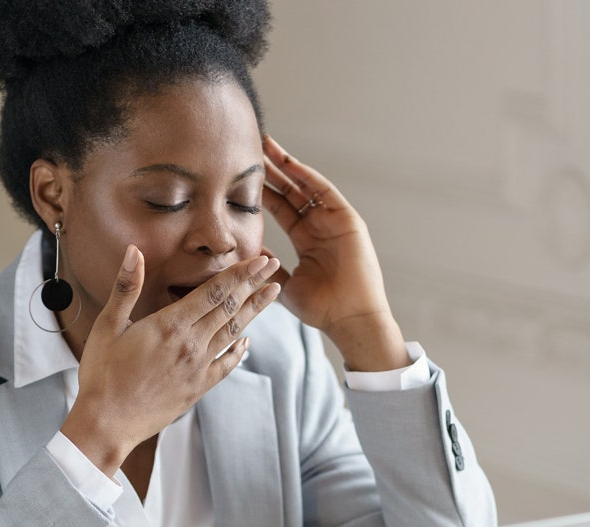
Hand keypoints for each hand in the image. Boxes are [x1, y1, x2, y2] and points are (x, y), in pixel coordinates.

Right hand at [59, 246, 282, 475]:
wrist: (107, 424)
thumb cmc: (101, 375)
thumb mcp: (107, 326)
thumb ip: (126, 288)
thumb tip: (134, 252)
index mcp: (170, 325)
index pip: (214, 291)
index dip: (240, 273)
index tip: (259, 259)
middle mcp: (191, 345)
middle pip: (230, 307)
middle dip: (254, 283)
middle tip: (274, 265)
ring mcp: (198, 368)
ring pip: (233, 332)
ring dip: (254, 310)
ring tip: (273, 292)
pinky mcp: (198, 388)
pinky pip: (226, 365)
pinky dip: (239, 350)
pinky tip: (247, 341)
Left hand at [260, 135, 408, 371]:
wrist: (348, 319)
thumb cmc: (320, 309)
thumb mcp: (283, 284)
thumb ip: (266, 265)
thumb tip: (244, 248)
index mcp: (307, 240)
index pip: (281, 208)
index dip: (262, 191)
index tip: (240, 175)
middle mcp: (320, 226)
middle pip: (292, 191)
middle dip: (271, 171)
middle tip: (250, 149)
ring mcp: (334, 221)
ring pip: (306, 186)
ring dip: (286, 166)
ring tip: (266, 145)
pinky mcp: (347, 220)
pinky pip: (325, 192)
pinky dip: (307, 176)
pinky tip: (289, 163)